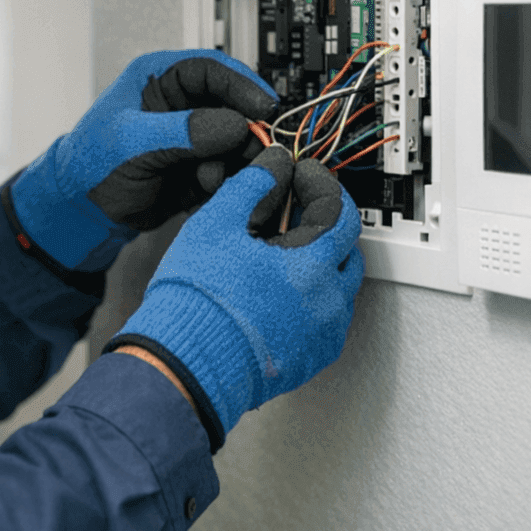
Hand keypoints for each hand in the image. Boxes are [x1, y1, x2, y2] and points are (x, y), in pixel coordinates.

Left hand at [9, 50, 276, 270]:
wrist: (84, 212)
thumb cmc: (91, 166)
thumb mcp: (130, 143)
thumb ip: (181, 131)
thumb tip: (233, 125)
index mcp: (160, 79)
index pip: (211, 69)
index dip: (241, 84)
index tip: (263, 107)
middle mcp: (182, 104)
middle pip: (234, 105)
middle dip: (244, 130)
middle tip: (252, 150)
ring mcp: (194, 137)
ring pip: (237, 140)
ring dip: (233, 160)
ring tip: (208, 178)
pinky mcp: (201, 167)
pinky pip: (229, 169)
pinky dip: (224, 181)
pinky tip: (203, 191)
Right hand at [109, 145, 363, 439]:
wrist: (183, 363)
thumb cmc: (195, 301)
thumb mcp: (214, 224)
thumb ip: (250, 186)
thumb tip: (271, 166)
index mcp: (312, 265)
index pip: (341, 212)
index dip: (323, 187)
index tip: (302, 178)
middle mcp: (327, 302)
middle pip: (348, 250)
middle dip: (327, 226)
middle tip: (295, 214)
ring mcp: (322, 335)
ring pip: (339, 288)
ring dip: (322, 266)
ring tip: (285, 256)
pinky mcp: (310, 360)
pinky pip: (327, 322)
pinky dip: (313, 301)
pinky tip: (280, 294)